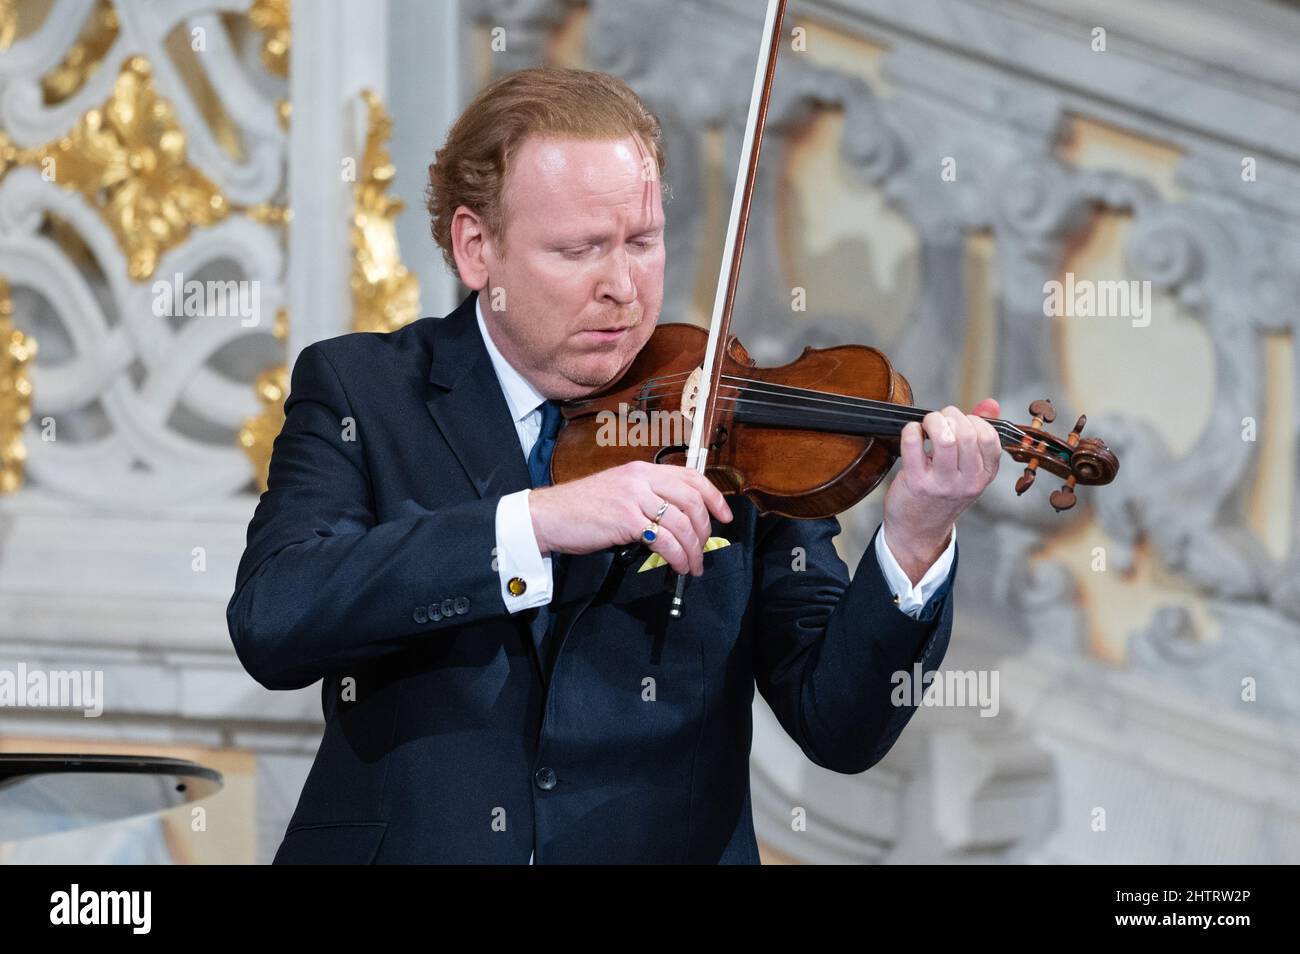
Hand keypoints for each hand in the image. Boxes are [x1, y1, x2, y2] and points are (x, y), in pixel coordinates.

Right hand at [529, 460, 733, 576]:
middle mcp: (641, 479)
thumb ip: (647, 498)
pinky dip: (678, 556)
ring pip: (682, 523)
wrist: (549, 516)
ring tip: (692, 566)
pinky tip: (678, 566)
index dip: (714, 496)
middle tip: (704, 549)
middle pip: (692, 501)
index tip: (725, 516)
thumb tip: (676, 521)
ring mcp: (634, 497)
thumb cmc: (581, 509)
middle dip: (704, 530)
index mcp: (642, 470)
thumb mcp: (619, 492)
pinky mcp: (626, 520)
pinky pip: (665, 540)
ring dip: (693, 549)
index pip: (691, 476)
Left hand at [882, 399, 1000, 583]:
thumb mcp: (968, 469)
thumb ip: (980, 434)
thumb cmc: (942, 494)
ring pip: (945, 438)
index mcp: (984, 475)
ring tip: (927, 424)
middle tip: (940, 419)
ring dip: (933, 421)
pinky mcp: (917, 483)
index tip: (960, 422)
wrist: (917, 530)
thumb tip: (992, 403)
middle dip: (951, 416)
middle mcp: (968, 481)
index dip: (974, 420)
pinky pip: (914, 444)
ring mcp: (943, 483)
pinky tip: (911, 432)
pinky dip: (911, 430)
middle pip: (968, 434)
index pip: (990, 437)